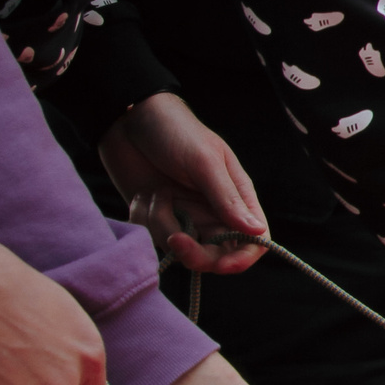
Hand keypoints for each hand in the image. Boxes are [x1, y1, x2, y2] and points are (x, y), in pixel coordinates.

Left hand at [99, 93, 267, 273]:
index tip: (222, 263)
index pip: (253, 241)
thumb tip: (257, 231)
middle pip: (218, 255)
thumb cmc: (174, 132)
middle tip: (175, 238)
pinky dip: (144, 219)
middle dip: (197, 254)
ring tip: (154, 193)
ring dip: (161, 223)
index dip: (242, 258)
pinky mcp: (157, 217)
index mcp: (236, 197)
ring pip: (181, 248)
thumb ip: (227, 199)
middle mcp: (213, 212)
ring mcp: (185, 216)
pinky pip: (153, 237)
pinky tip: (143, 195)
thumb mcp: (203, 162)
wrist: (127, 121)